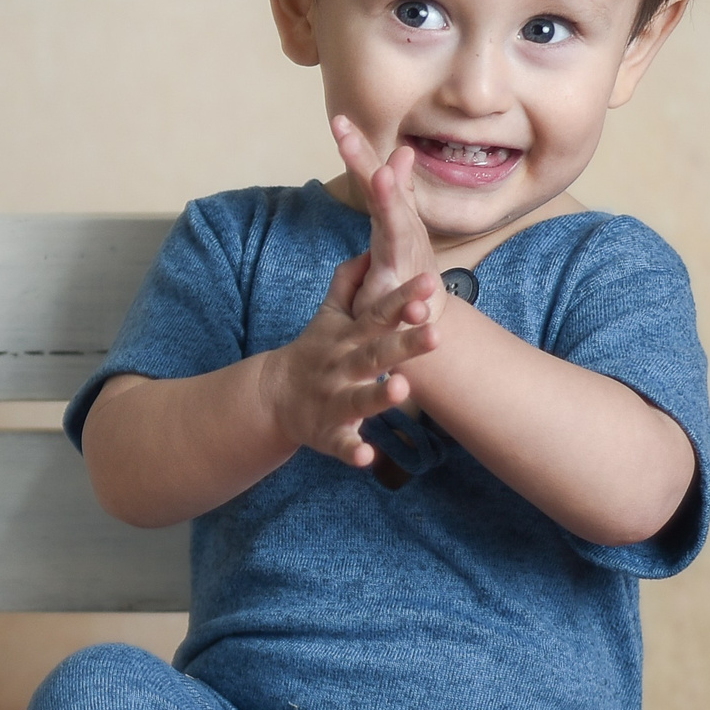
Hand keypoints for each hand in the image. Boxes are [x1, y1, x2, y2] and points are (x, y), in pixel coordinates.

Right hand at [260, 250, 444, 467]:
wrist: (272, 396)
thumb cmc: (314, 352)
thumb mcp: (329, 316)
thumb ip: (348, 283)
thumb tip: (369, 251)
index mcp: (349, 338)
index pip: (378, 314)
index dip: (402, 299)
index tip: (429, 283)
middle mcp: (343, 367)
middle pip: (376, 354)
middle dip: (404, 345)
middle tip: (436, 333)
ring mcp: (334, 400)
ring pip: (359, 398)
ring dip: (379, 396)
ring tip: (403, 389)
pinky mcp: (327, 433)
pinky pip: (342, 444)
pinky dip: (353, 451)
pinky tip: (368, 457)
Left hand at [332, 113, 438, 317]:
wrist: (425, 316)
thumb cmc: (404, 269)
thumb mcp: (394, 228)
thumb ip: (394, 193)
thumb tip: (400, 152)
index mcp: (390, 218)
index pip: (372, 178)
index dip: (358, 150)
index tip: (338, 120)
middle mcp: (402, 233)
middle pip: (382, 193)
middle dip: (367, 164)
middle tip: (346, 135)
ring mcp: (406, 262)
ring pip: (397, 229)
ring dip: (391, 201)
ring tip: (382, 176)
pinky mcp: (405, 298)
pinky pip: (408, 292)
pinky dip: (412, 291)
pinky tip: (408, 281)